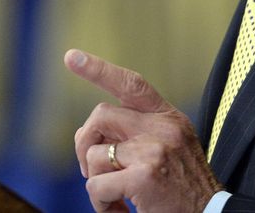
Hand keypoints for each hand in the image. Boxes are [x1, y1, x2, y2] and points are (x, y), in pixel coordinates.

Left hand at [65, 49, 223, 212]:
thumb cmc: (184, 186)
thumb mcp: (172, 145)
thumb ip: (142, 130)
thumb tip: (93, 131)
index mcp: (168, 116)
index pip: (132, 83)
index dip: (99, 69)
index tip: (71, 57)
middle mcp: (162, 127)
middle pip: (101, 115)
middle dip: (85, 142)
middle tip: (91, 170)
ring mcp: (153, 149)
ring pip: (94, 154)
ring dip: (95, 182)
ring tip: (114, 197)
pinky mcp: (144, 176)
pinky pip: (97, 185)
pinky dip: (100, 203)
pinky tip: (119, 209)